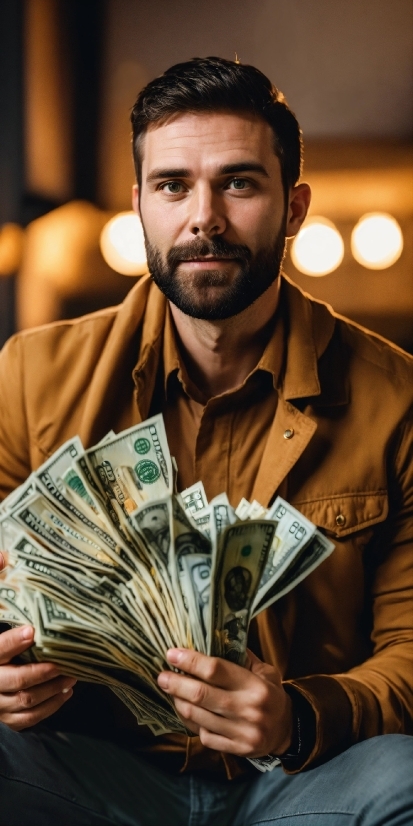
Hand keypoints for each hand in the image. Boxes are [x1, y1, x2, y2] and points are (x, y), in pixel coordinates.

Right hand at [0, 549, 75, 730]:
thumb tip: (5, 555)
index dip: (11, 643)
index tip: (32, 631)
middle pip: (13, 683)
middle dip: (41, 673)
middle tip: (64, 662)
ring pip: (22, 703)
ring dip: (50, 691)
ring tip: (72, 676)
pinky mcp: (2, 716)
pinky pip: (24, 721)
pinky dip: (47, 709)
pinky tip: (65, 693)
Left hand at [157, 648, 292, 757]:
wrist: (287, 730)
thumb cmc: (271, 694)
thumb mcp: (265, 671)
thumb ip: (241, 657)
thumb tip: (212, 638)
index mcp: (256, 686)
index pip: (216, 670)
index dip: (191, 661)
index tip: (172, 654)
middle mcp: (248, 709)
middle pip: (201, 695)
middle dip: (176, 683)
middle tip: (162, 676)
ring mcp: (242, 732)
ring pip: (198, 716)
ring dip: (179, 702)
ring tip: (171, 691)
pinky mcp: (236, 749)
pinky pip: (204, 735)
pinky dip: (191, 722)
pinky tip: (186, 711)